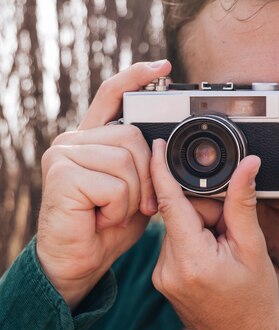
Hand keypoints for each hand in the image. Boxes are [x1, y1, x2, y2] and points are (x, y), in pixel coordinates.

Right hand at [36, 60, 170, 308]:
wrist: (79, 262)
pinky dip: (118, 209)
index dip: (136, 77)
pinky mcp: (62, 174)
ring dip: (132, 197)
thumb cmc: (106, 226)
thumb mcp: (136, 190)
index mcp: (92, 139)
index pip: (112, 95)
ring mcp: (64, 154)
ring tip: (113, 213)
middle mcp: (74, 139)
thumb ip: (145, 163)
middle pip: (132, 136)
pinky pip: (115, 184)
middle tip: (136, 205)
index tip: (162, 67)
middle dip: (146, 177)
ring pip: (127, 161)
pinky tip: (101, 218)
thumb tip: (165, 141)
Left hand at [151, 139, 278, 329]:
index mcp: (191, 259)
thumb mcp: (252, 248)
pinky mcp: (162, 280)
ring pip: (178, 228)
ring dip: (201, 228)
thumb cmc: (254, 301)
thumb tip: (246, 166)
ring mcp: (162, 277)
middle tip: (230, 233)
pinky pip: (175, 245)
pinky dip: (194, 241)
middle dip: (206, 212)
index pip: (170, 203)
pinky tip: (213, 258)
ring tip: (224, 251)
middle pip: (180, 214)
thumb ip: (242, 204)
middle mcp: (168, 269)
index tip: (157, 146)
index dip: (161, 170)